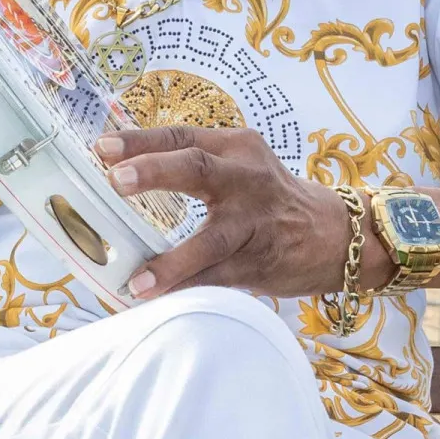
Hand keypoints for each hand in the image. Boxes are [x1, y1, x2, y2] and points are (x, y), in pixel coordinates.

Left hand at [94, 126, 366, 298]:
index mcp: (236, 148)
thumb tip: (120, 173)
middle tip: (115, 181)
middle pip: (198, 169)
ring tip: (138, 281)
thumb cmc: (271, 199)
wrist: (337, 235)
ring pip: (211, 239)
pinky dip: (188, 289)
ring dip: (173, 262)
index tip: (102, 147)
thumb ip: (193, 166)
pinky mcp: (261, 262)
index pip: (182, 138)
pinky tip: (159, 300)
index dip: (141, 141)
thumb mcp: (241, 167)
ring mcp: (257, 222)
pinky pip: (219, 278)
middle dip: (154, 172)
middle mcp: (247, 178)